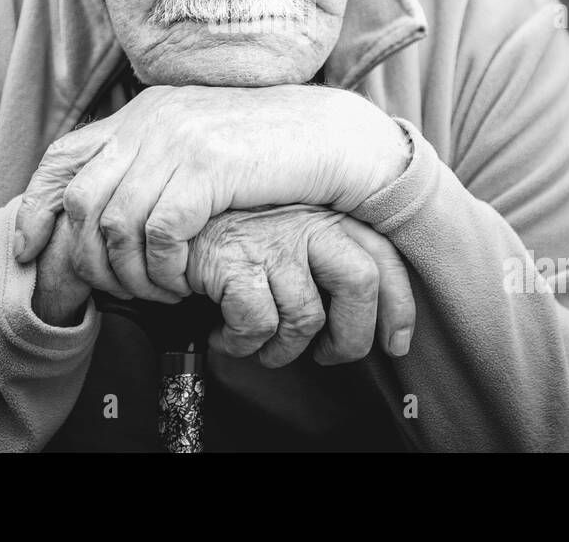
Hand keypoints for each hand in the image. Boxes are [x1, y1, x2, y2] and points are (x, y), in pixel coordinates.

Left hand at [13, 84, 411, 297]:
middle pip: (81, 200)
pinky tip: (184, 286)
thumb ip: (157, 163)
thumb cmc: (274, 153)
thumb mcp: (203, 149)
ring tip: (159, 294)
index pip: (64, 156)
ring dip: (130, 274)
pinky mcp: (207, 168)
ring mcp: (178, 141)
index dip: (37, 208)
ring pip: (114, 224)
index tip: (30, 250)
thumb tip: (111, 209)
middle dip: (85, 259)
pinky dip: (164, 271)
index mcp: (145, 111)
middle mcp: (152, 120)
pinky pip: (158, 235)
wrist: (337, 140)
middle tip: (115, 293)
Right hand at [186, 205, 416, 366]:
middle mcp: (306, 221)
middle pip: (360, 283)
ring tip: (264, 347)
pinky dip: (243, 344)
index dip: (397, 308)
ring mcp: (272, 240)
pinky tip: (227, 336)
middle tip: (326, 355)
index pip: (384, 258)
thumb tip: (367, 321)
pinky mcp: (236, 262)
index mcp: (328, 214)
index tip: (393, 343)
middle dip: (349, 337)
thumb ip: (326, 258)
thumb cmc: (235, 234)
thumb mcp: (289, 232)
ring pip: (306, 317)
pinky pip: (257, 325)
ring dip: (285, 350)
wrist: (171, 215)